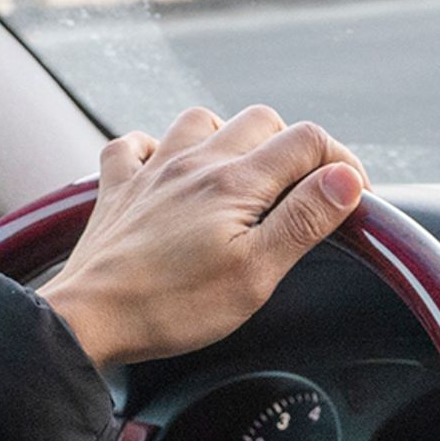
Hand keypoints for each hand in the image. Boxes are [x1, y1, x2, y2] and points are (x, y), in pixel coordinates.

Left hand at [39, 105, 367, 370]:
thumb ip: (304, 220)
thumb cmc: (172, 306)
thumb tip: (346, 179)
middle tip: (302, 194)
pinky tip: (164, 170)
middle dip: (293, 149)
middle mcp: (194, 162)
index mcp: (235, 182)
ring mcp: (152, 171)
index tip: (352, 198)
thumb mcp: (256, 274)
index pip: (308, 142)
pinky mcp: (117, 189)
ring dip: (229, 138)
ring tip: (240, 177)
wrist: (87, 320)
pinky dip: (155, 149)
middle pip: (262, 121)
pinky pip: (134, 144)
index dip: (342, 163)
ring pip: (201, 121)